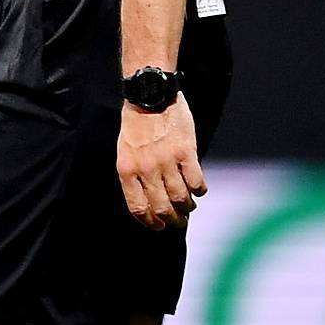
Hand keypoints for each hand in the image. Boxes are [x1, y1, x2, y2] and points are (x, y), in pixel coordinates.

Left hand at [117, 92, 206, 230]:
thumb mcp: (125, 152)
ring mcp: (166, 161)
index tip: (158, 227)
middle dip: (171, 220)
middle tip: (178, 222)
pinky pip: (196, 181)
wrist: (150, 97)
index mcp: (127, 171)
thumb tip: (147, 200)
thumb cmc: (136, 125)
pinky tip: (199, 190)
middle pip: (161, 208)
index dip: (150, 222)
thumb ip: (134, 176)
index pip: (138, 208)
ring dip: (187, 207)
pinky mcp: (186, 152)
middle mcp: (146, 169)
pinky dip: (199, 190)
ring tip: (189, 208)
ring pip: (180, 198)